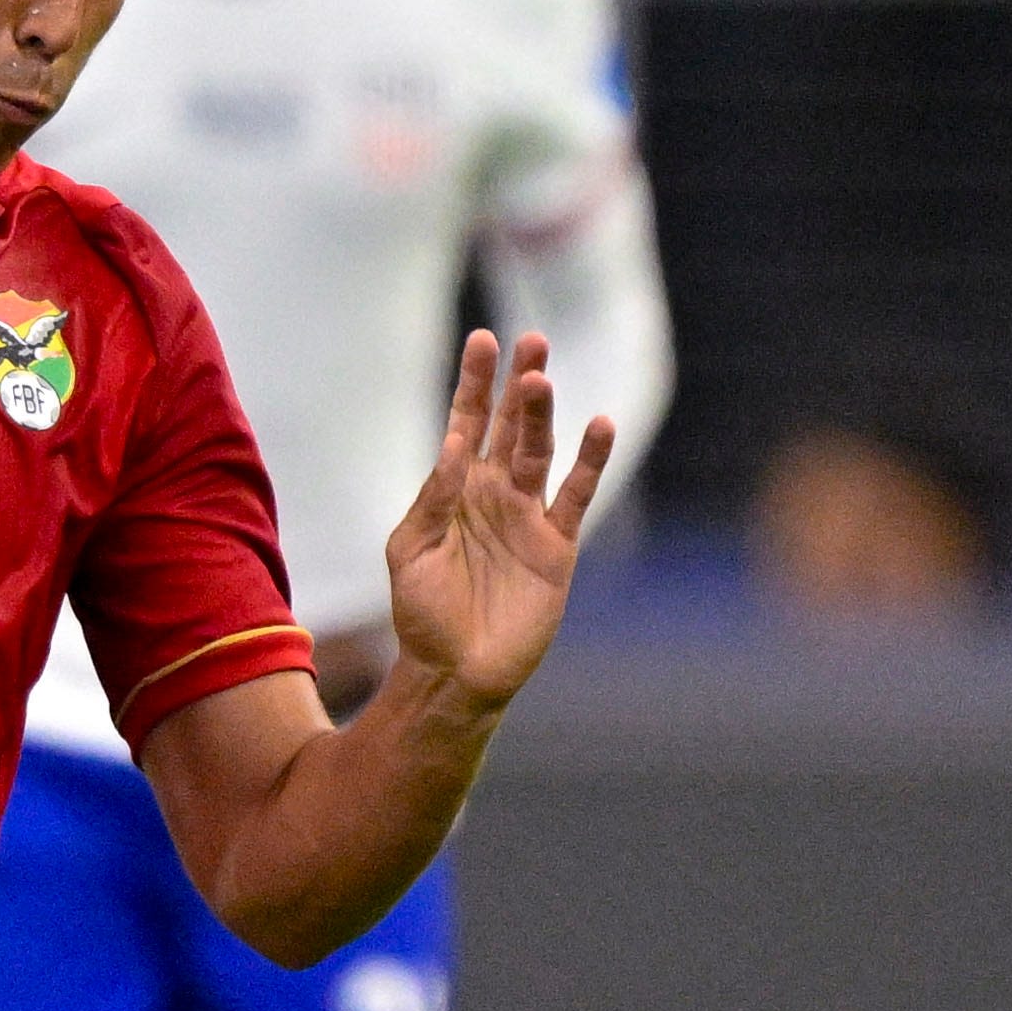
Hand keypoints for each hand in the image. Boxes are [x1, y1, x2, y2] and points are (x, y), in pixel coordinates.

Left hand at [379, 330, 614, 714]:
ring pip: (540, 451)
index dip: (475, 382)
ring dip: (543, 414)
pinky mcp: (556, 545)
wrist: (455, 671)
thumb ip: (432, 498)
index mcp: (454, 489)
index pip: (466, 421)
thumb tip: (453, 447)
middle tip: (530, 341)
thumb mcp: (410, 552)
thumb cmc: (423, 614)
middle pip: (510, 425)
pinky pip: (576, 495)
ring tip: (542, 377)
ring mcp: (527, 516)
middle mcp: (494, 493)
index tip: (483, 339)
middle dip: (518, 384)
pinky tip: (601, 425)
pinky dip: (591, 461)